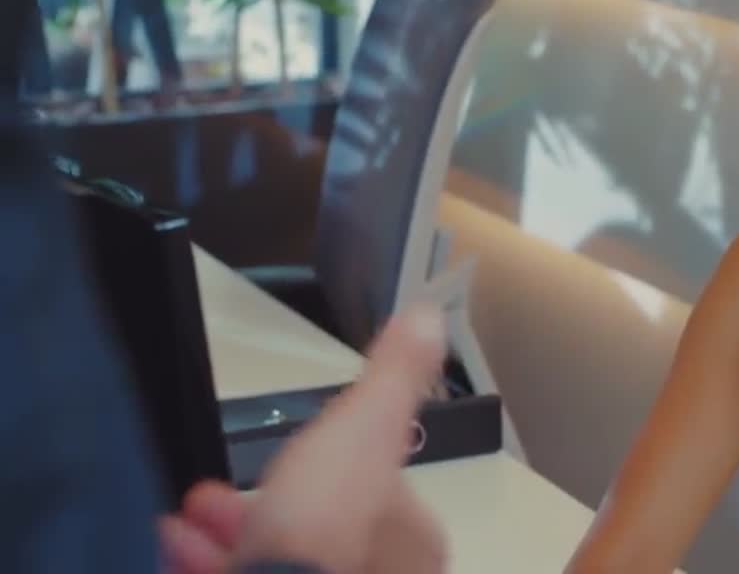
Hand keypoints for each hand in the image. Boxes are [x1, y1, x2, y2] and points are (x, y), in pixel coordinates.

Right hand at [161, 305, 449, 573]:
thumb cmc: (322, 525)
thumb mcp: (365, 430)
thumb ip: (392, 377)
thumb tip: (428, 317)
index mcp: (415, 538)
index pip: (369, 489)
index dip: (322, 463)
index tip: (285, 453)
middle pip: (318, 525)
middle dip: (264, 499)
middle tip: (214, 493)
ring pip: (282, 553)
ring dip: (232, 529)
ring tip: (189, 516)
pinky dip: (216, 562)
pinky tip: (182, 549)